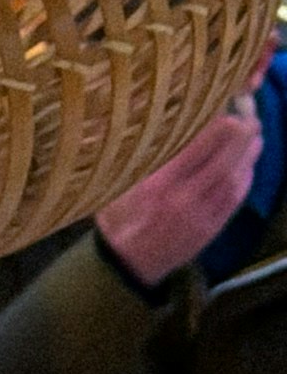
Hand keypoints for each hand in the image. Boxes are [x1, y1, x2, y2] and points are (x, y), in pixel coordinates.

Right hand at [97, 95, 263, 289]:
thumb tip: (161, 127)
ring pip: (232, 183)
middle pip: (221, 165)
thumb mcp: (120, 184)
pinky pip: (234, 202)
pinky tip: (248, 165)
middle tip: (251, 115)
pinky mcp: (210, 230)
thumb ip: (142, 160)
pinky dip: (245, 180)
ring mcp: (200, 217)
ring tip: (256, 135)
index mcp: (157, 186)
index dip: (214, 131)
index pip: (193, 152)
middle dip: (240, 140)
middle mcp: (183, 200)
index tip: (226, 110)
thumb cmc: (117, 217)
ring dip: (248, 157)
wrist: (126, 264)